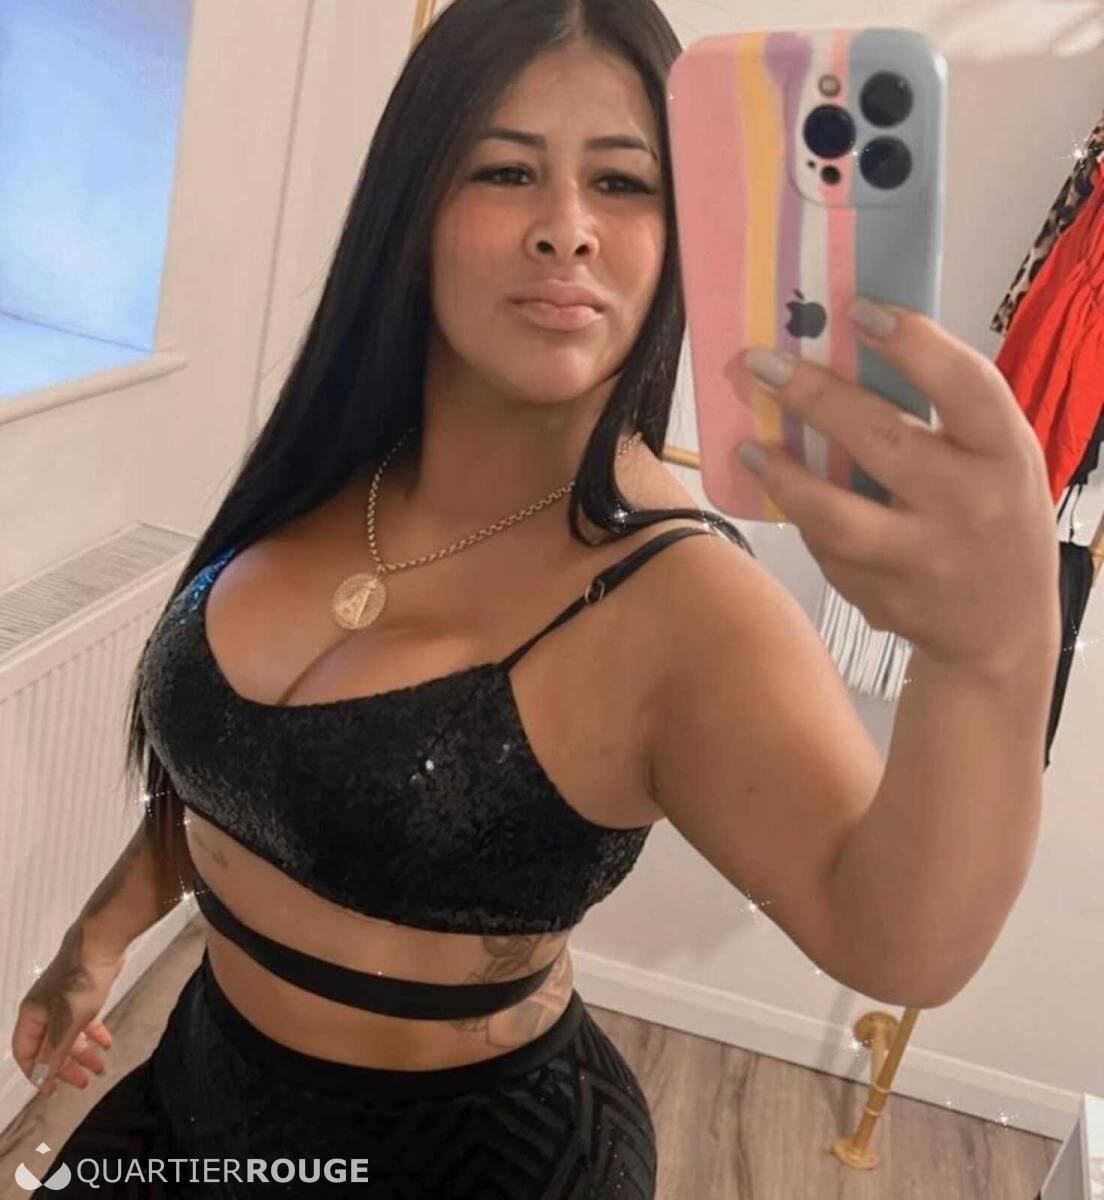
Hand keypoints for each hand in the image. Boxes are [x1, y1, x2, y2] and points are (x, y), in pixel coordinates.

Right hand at [12, 924, 121, 1097]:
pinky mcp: (83, 993)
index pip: (26, 1053)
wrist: (101, 944)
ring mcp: (63, 1001)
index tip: (53, 1090)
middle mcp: (44, 1010)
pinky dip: (95, 1032)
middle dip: (65, 1066)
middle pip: (49, 1046)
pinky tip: (107, 1044)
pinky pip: (85, 1020)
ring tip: (101, 1068)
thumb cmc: (79, 985)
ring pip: (69, 1034)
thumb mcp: (66, 1024)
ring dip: (84, 1052)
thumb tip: (40, 1081)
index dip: (37, 1073)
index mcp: (31, 1017)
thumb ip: (53, 1054)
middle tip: (83, 1083)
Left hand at [733, 297, 1059, 677]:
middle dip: (811, 394)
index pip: (965, 385)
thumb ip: (945, 418)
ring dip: (781, 475)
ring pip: (834, 512)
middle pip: (880, 439)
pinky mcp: (883, 597)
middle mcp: (969, 505)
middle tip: (759, 363)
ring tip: (748, 445)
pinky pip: (828, 548)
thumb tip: (848, 353)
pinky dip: (805, 519)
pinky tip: (789, 497)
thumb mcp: (995, 461)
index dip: (912, 343)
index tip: (857, 311)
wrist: (1002, 629)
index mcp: (1006, 455)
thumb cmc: (994, 517)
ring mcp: (923, 558)